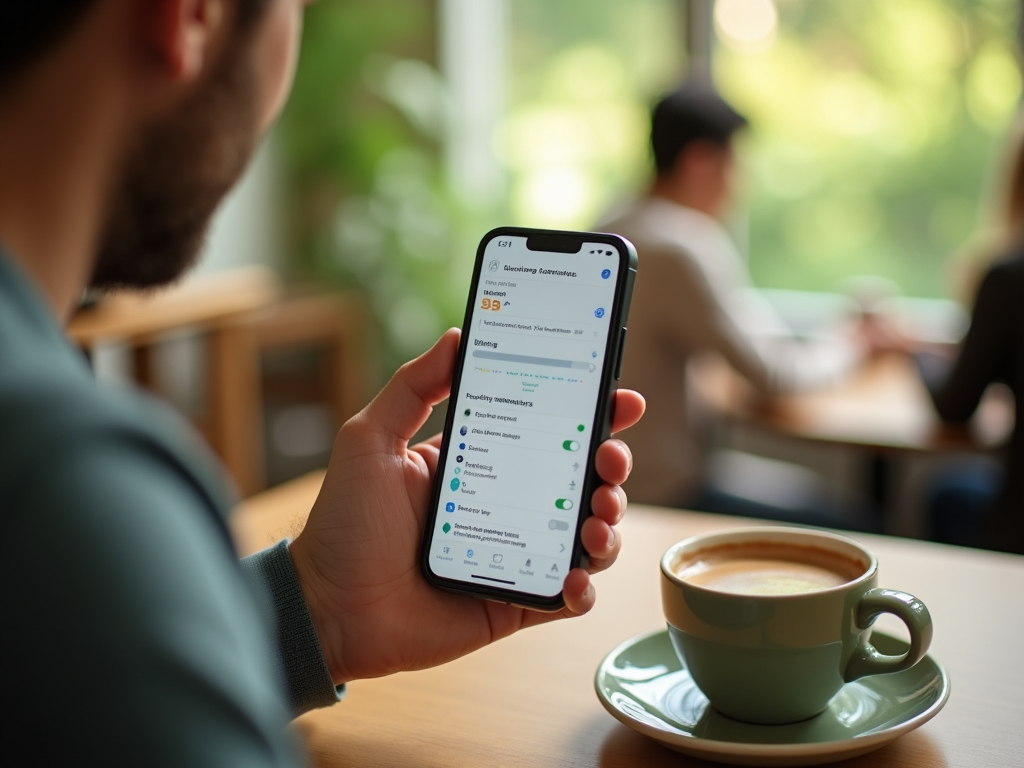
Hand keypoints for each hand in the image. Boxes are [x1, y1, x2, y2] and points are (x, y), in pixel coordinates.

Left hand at [288, 328, 644, 683]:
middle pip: (581, 479)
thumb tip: (457, 335)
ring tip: (597, 518)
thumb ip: (413, 386)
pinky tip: (574, 577)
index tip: (621, 399)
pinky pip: (568, 596)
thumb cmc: (344, 523)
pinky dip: (584, 588)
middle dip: (611, 465)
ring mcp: (516, 554)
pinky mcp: (516, 603)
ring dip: (608, 524)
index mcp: (480, 462)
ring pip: (587, 535)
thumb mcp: (371, 439)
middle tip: (611, 459)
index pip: (547, 429)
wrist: (327, 607)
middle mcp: (507, 504)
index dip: (591, 413)